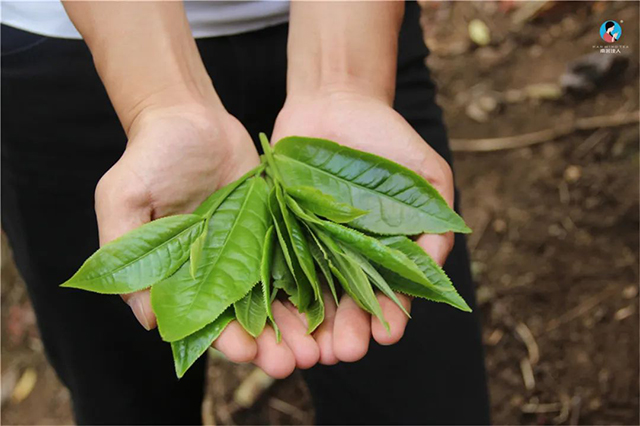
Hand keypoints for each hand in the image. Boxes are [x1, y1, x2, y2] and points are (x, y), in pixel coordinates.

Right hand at [96, 99, 319, 377]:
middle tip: (296, 361)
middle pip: (250, 317)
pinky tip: (335, 302)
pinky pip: (298, 259)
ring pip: (279, 297)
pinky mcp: (277, 228)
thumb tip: (147, 319)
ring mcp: (251, 250)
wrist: (189, 118)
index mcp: (182, 276)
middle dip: (272, 342)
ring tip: (321, 346)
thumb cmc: (149, 157)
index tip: (246, 352)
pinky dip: (315, 283)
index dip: (225, 339)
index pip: (205, 320)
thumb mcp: (123, 200)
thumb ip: (124, 253)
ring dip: (299, 324)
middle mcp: (219, 270)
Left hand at [271, 90, 455, 363]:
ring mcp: (306, 248)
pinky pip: (269, 269)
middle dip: (346, 332)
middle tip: (344, 352)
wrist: (334, 103)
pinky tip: (269, 321)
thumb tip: (435, 271)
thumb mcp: (427, 177)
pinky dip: (270, 297)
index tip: (385, 333)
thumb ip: (434, 223)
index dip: (388, 317)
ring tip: (308, 353)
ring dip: (307, 329)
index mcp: (382, 254)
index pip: (387, 297)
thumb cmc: (387, 139)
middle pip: (344, 307)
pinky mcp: (273, 233)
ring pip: (307, 299)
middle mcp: (343, 259)